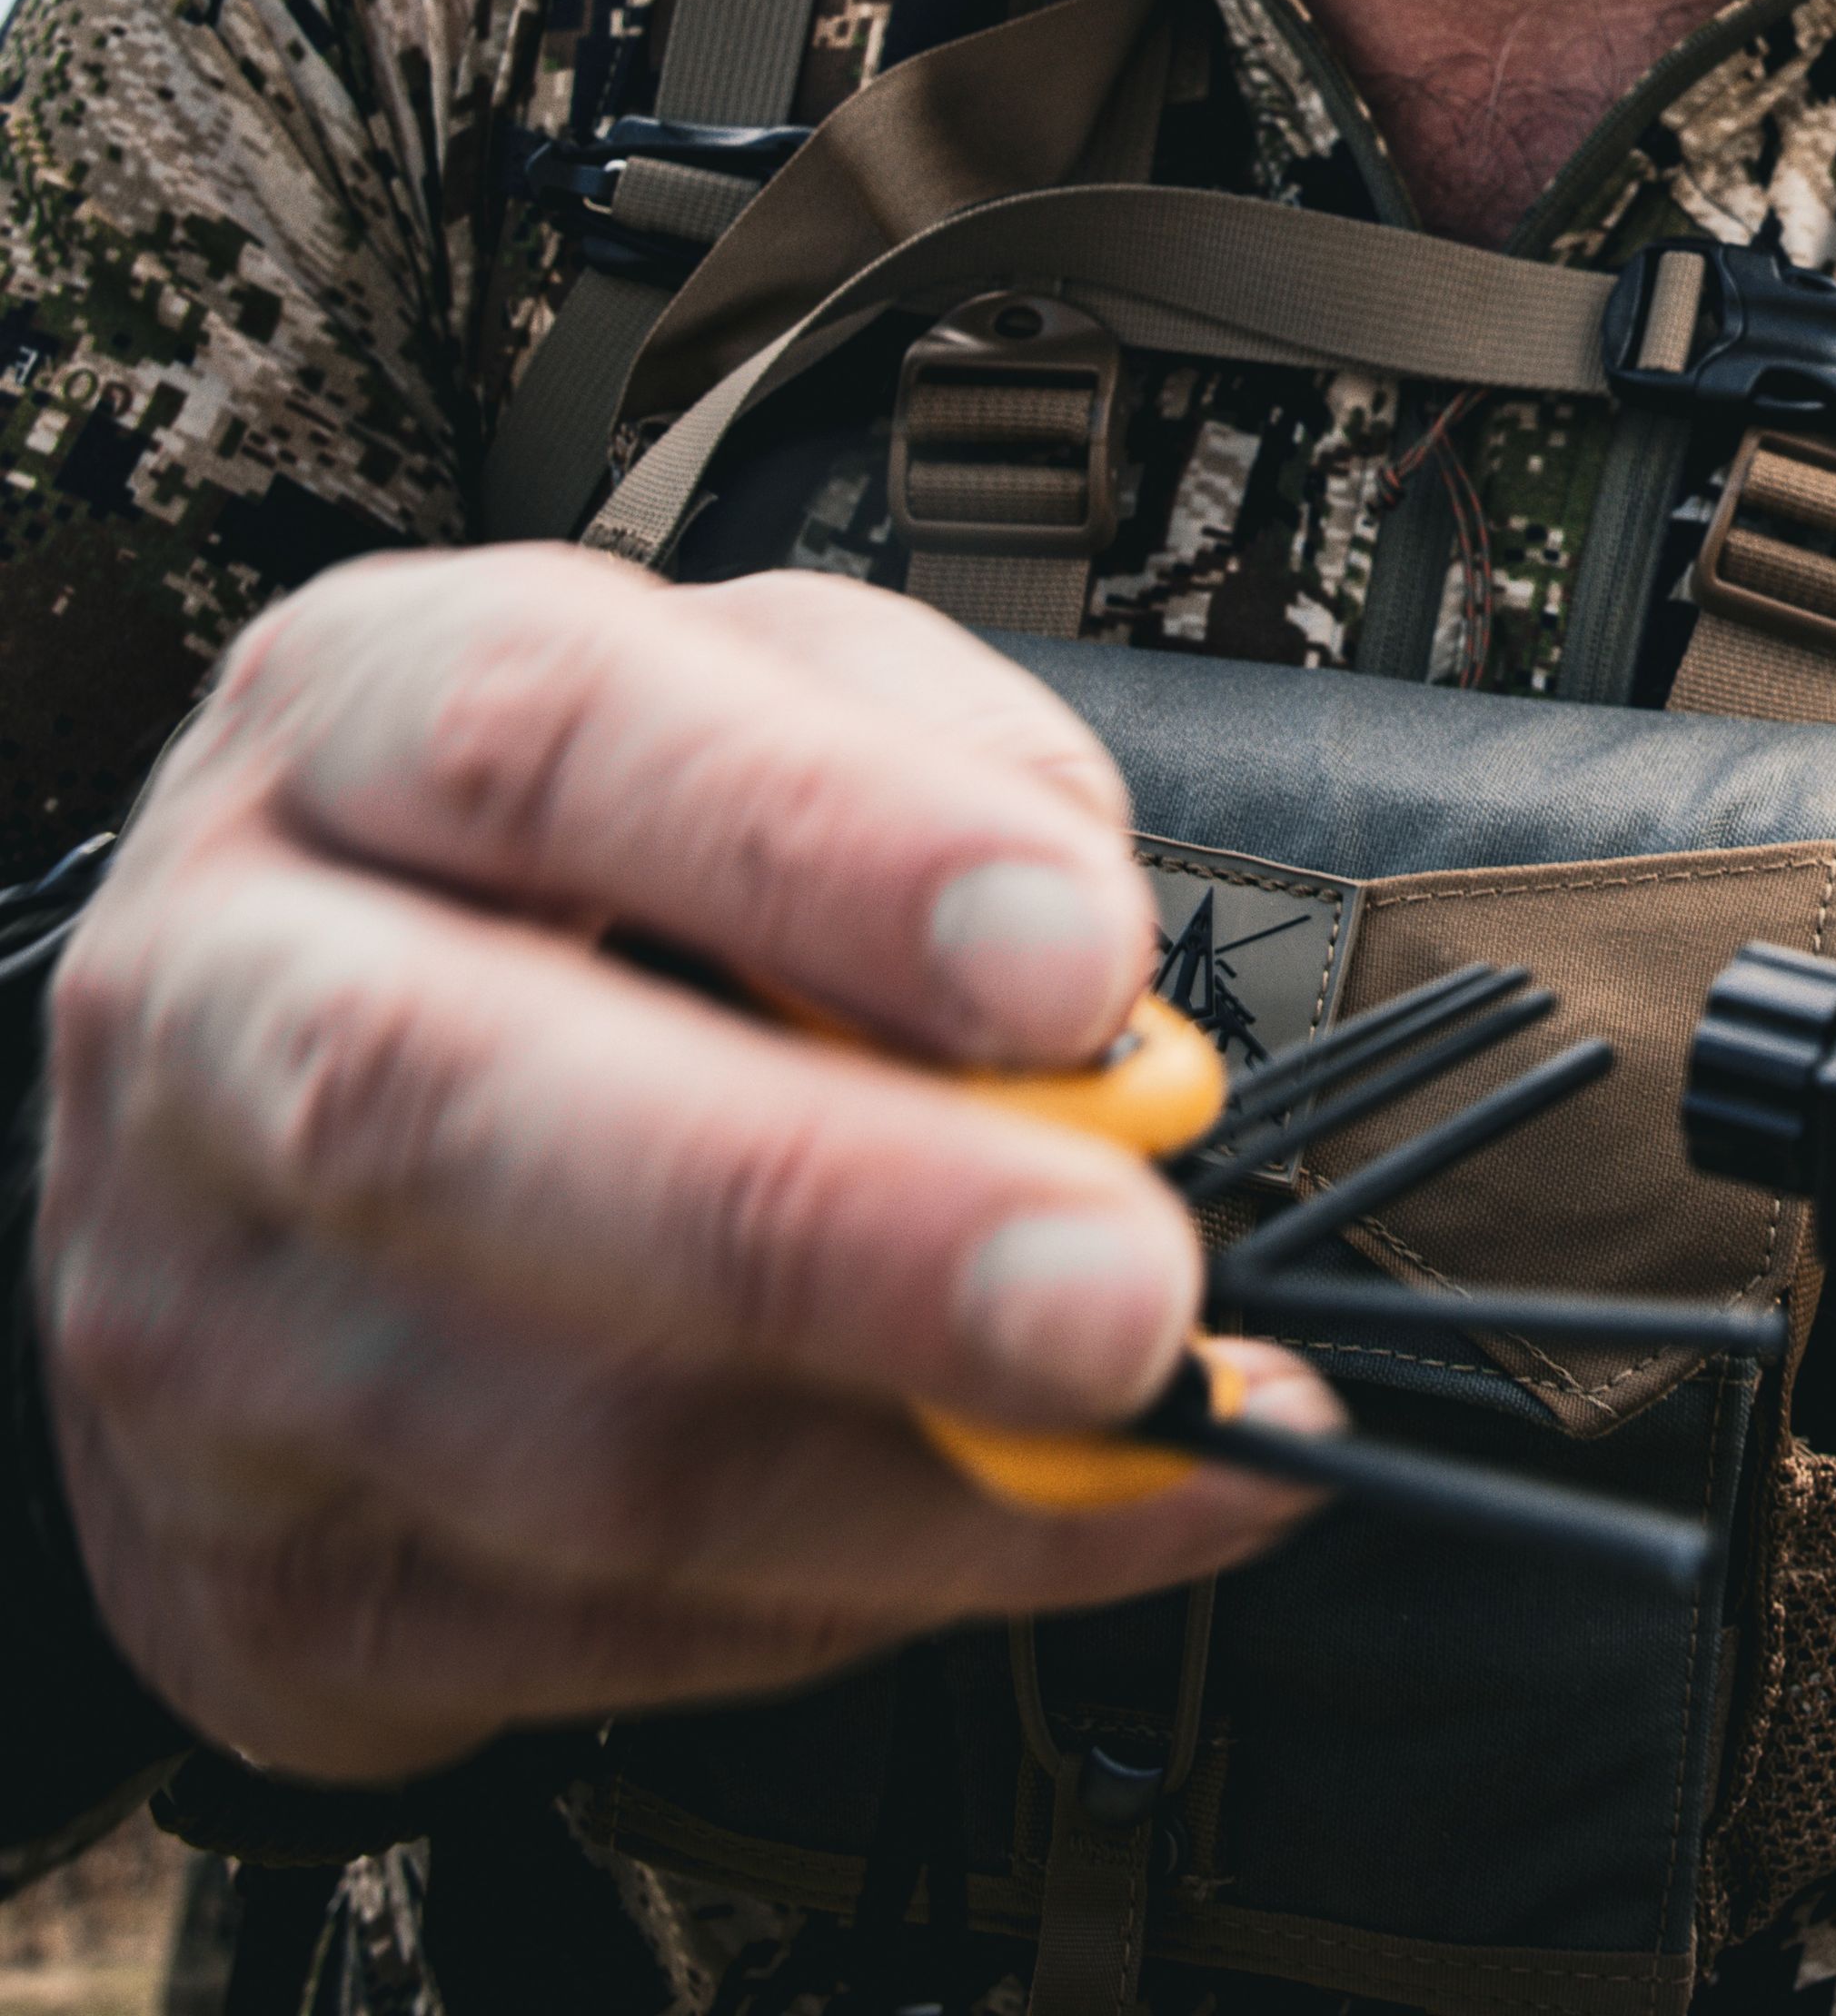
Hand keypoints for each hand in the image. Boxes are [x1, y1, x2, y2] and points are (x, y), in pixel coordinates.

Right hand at [38, 550, 1335, 1781]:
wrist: (268, 1105)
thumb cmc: (571, 863)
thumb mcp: (752, 689)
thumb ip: (933, 752)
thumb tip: (1088, 931)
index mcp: (347, 719)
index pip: (548, 742)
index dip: (823, 849)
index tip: (1076, 962)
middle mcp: (219, 1001)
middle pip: (461, 1109)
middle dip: (835, 1215)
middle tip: (1119, 1280)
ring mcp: (200, 1311)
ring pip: (559, 1433)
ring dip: (912, 1463)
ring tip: (1157, 1414)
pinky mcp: (264, 1571)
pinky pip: (603, 1624)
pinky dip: (889, 1578)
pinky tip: (1065, 1510)